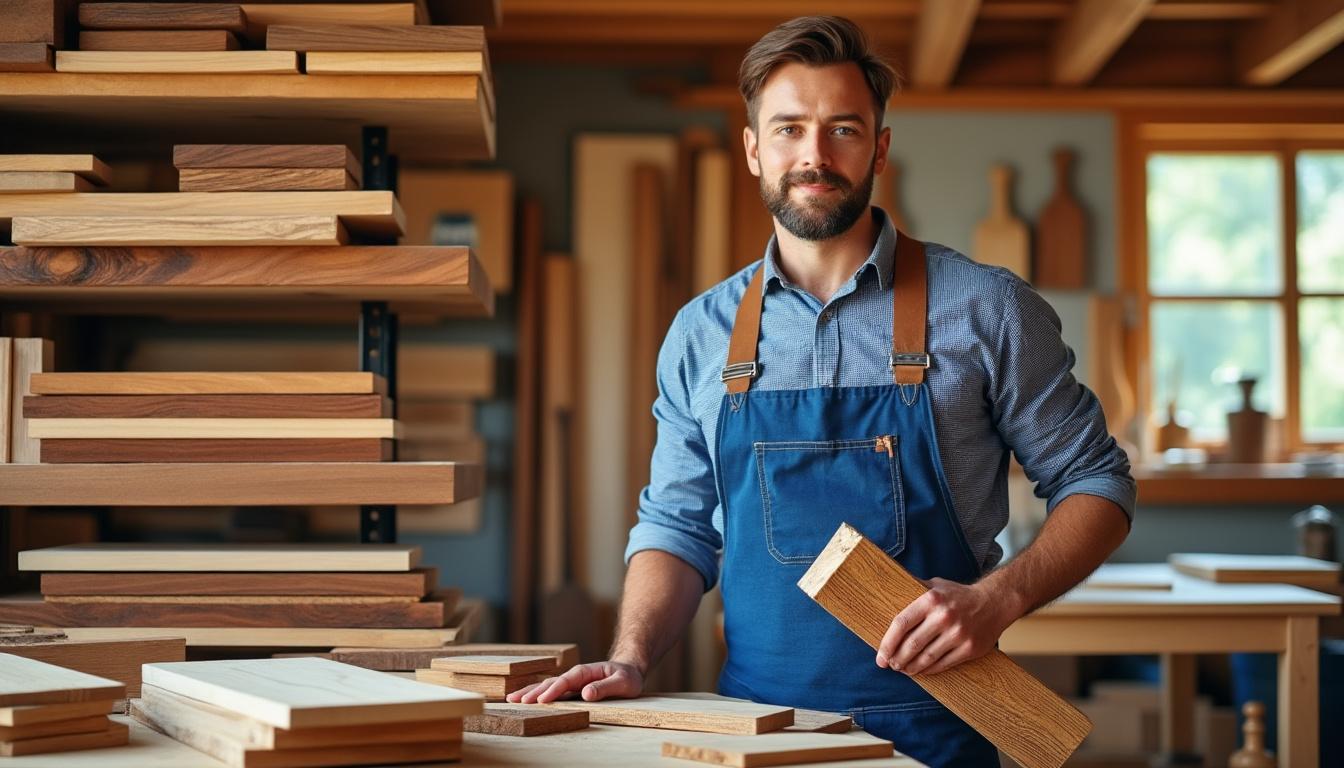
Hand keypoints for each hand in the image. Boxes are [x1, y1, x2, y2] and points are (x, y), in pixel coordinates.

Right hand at [507, 660, 643, 703]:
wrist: (629, 671)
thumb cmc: (628, 677)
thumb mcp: (623, 682)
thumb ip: (605, 687)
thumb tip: (586, 693)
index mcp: (586, 672)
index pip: (567, 680)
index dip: (554, 690)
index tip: (542, 700)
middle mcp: (575, 676)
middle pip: (551, 682)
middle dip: (534, 691)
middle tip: (516, 701)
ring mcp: (571, 683)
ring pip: (547, 686)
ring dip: (530, 692)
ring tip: (511, 699)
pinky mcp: (571, 690)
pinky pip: (551, 692)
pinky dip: (536, 695)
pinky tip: (524, 700)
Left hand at [875, 578, 1019, 676]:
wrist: (995, 602)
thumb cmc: (958, 595)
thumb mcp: (935, 585)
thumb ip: (913, 588)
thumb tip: (887, 586)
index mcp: (931, 599)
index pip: (901, 624)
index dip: (888, 642)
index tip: (880, 655)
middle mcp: (944, 616)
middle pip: (912, 644)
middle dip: (897, 659)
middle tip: (889, 665)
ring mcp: (958, 634)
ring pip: (927, 658)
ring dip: (911, 668)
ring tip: (903, 669)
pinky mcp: (969, 648)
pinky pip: (944, 664)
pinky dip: (929, 670)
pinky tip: (921, 670)